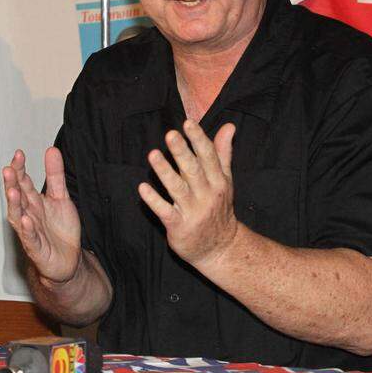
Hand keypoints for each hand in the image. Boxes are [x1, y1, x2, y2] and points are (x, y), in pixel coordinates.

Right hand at [2, 147, 82, 284]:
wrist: (69, 259)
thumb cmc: (60, 229)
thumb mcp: (61, 197)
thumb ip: (55, 175)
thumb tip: (51, 150)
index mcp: (33, 202)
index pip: (23, 182)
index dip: (20, 169)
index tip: (19, 154)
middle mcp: (28, 215)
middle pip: (17, 197)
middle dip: (12, 183)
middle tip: (9, 169)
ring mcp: (31, 232)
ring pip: (18, 216)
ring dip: (14, 204)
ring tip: (12, 190)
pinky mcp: (37, 249)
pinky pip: (30, 238)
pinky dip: (27, 229)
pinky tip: (26, 220)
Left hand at [139, 120, 238, 268]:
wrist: (220, 249)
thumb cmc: (218, 208)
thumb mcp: (225, 181)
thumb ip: (223, 153)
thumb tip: (229, 126)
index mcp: (218, 181)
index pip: (209, 157)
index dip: (198, 139)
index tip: (188, 123)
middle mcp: (207, 195)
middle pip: (193, 170)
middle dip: (182, 152)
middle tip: (171, 134)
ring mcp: (193, 211)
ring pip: (177, 189)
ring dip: (165, 171)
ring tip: (153, 154)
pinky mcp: (179, 227)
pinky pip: (165, 212)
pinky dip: (154, 200)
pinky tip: (142, 188)